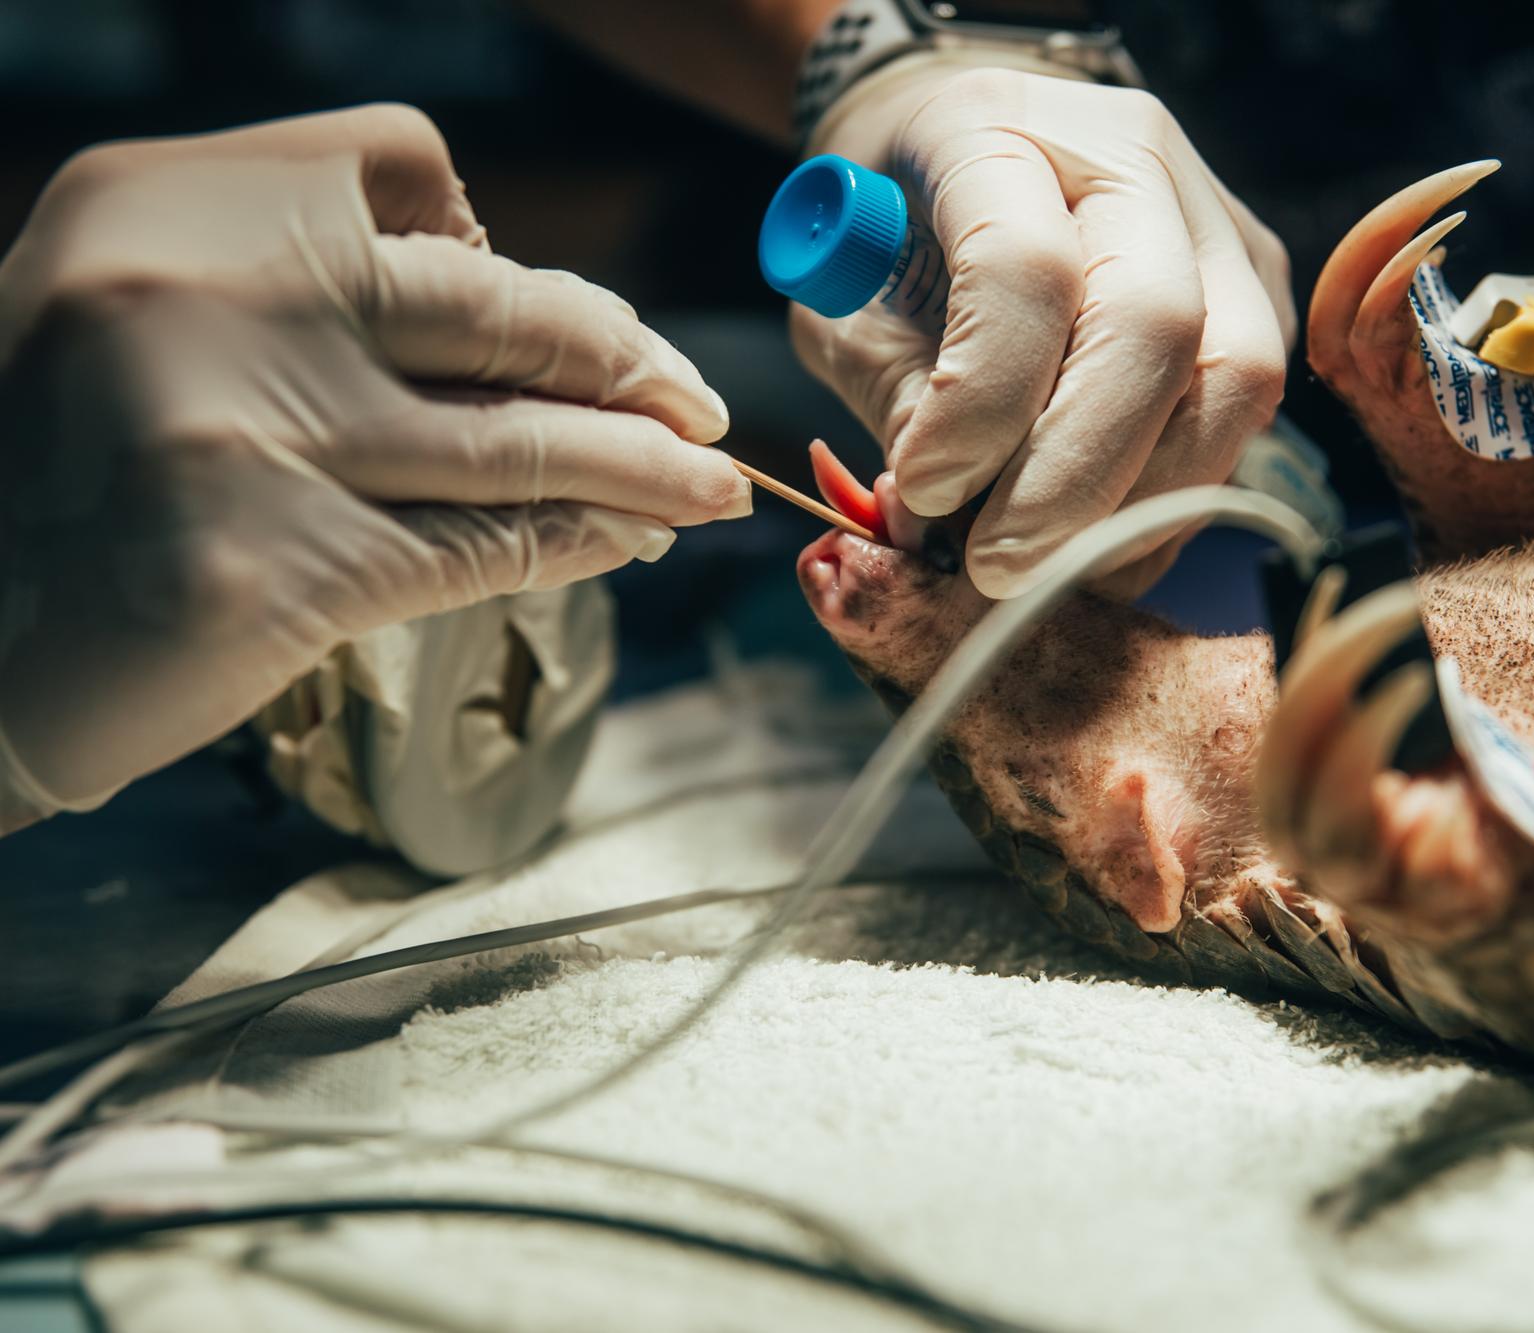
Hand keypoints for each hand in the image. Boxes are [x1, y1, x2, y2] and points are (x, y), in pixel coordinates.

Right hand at [0, 104, 747, 829]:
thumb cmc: (73, 477)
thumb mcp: (147, 319)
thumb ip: (309, 291)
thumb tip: (541, 325)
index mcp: (165, 199)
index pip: (403, 162)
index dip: (507, 242)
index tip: (564, 322)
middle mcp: (206, 291)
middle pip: (499, 303)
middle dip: (628, 360)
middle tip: (699, 406)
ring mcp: (245, 429)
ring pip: (521, 435)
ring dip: (647, 467)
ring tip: (715, 489)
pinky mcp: (281, 566)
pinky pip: (487, 541)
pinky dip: (577, 540)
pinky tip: (627, 543)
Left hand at [790, 60, 1294, 598]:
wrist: (964, 156)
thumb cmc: (891, 232)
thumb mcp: (846, 305)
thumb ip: (896, 402)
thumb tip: (937, 528)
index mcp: (1002, 127)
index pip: (1025, 270)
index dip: (981, 404)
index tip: (923, 493)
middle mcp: (1132, 158)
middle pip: (1156, 326)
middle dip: (1077, 479)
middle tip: (998, 569)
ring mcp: (1215, 221)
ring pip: (1233, 381)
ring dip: (1140, 506)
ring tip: (1049, 567)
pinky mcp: (1256, 287)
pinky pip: (1243, 414)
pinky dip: (1169, 502)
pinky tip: (1095, 540)